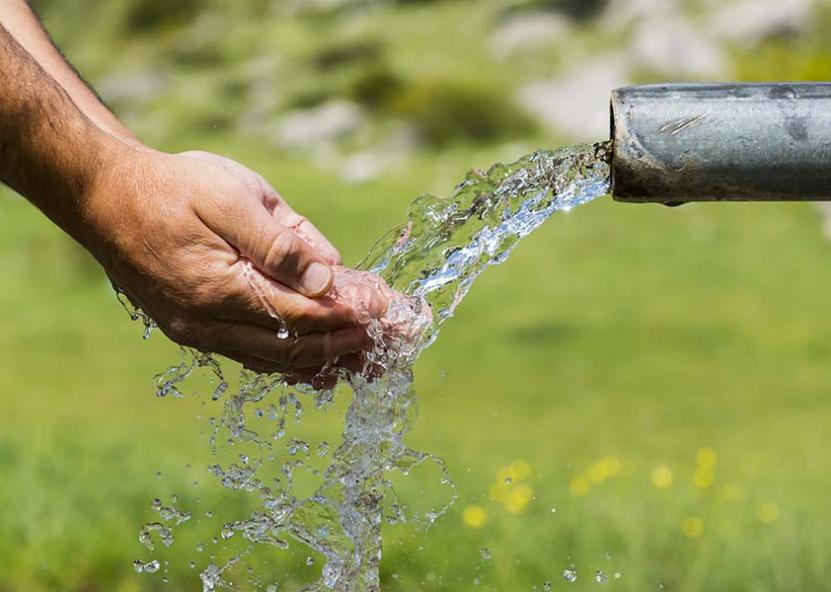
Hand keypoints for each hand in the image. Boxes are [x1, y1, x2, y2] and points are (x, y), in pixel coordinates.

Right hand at [78, 143, 387, 372]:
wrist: (105, 197)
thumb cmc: (172, 187)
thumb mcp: (232, 196)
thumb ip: (280, 241)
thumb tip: (328, 279)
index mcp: (221, 289)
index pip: (304, 316)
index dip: (351, 315)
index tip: (390, 311)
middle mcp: (209, 325)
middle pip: (296, 348)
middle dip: (350, 343)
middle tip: (395, 341)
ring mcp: (200, 333)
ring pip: (277, 361)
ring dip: (328, 359)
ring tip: (372, 359)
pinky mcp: (196, 330)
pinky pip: (255, 357)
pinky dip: (295, 361)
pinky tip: (324, 364)